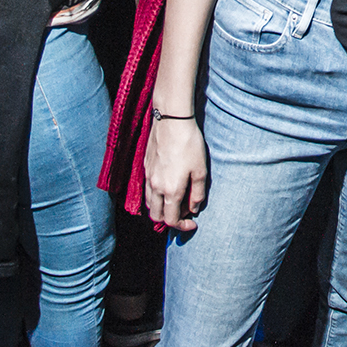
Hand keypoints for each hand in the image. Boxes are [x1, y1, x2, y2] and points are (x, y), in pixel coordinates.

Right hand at [142, 115, 207, 231]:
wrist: (172, 120)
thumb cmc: (189, 144)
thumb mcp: (200, 170)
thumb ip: (197, 193)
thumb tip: (194, 209)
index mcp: (170, 191)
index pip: (170, 220)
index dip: (182, 226)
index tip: (193, 223)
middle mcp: (155, 187)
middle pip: (155, 216)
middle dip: (169, 220)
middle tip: (184, 212)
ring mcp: (148, 176)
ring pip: (149, 203)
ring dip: (161, 208)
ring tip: (176, 200)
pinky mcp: (146, 166)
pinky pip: (147, 189)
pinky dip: (155, 195)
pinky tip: (168, 185)